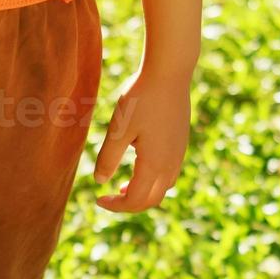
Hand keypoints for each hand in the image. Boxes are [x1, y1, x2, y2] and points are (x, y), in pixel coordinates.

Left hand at [92, 65, 193, 212]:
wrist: (169, 72)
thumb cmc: (140, 98)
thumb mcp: (117, 130)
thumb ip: (108, 158)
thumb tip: (100, 181)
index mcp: (154, 164)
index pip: (135, 200)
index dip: (115, 206)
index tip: (98, 199)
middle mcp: (171, 164)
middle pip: (151, 200)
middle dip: (129, 205)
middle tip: (109, 198)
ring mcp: (179, 154)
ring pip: (163, 188)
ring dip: (143, 193)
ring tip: (123, 186)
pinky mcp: (181, 143)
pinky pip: (169, 173)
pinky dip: (153, 180)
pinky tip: (139, 167)